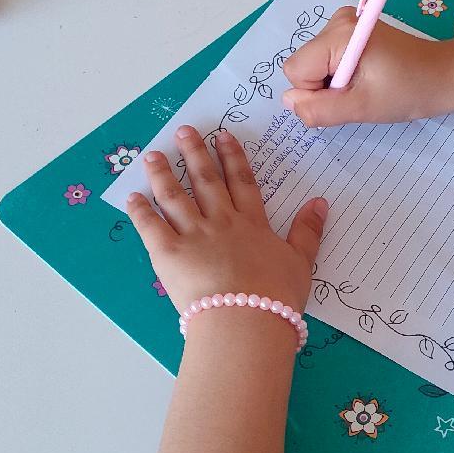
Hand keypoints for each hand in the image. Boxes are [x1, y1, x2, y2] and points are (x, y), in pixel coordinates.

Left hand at [126, 125, 327, 314]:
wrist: (246, 321)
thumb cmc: (276, 297)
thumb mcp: (301, 263)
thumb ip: (308, 231)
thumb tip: (320, 201)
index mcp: (252, 225)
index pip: (242, 183)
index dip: (232, 157)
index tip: (222, 136)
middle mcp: (221, 222)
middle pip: (206, 181)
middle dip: (194, 154)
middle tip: (184, 131)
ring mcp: (193, 235)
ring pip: (174, 197)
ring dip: (163, 174)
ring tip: (152, 156)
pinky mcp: (168, 254)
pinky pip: (150, 227)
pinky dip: (140, 211)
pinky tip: (132, 197)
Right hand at [281, 6, 453, 127]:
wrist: (444, 75)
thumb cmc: (409, 91)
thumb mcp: (362, 107)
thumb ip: (319, 109)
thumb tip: (289, 101)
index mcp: (338, 33)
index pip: (296, 70)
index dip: (316, 92)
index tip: (349, 95)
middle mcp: (337, 21)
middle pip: (304, 65)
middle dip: (325, 87)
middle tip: (360, 92)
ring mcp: (344, 23)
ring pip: (314, 65)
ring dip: (334, 83)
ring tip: (367, 85)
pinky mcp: (351, 31)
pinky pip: (326, 60)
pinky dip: (341, 75)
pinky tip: (367, 77)